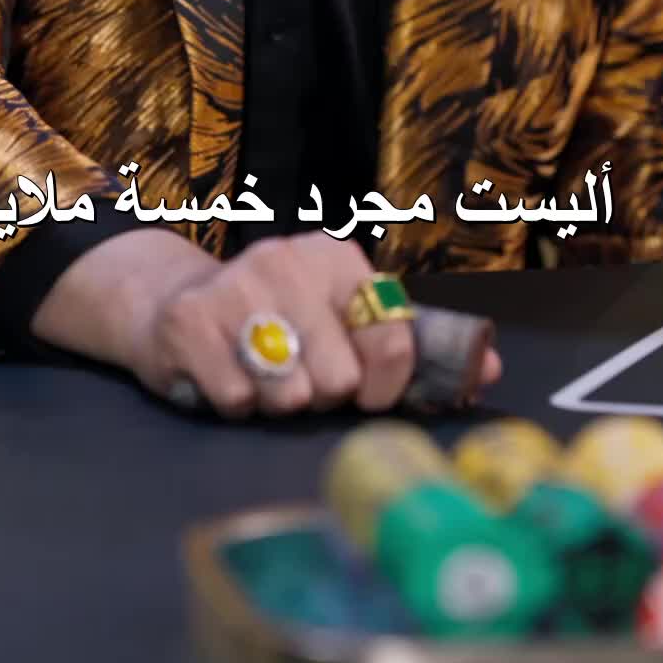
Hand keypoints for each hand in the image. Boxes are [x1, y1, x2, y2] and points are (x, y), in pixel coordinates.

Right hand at [30, 227, 501, 417]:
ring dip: (275, 403)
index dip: (384, 385)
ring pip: (288, 395)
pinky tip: (221, 376)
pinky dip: (232, 404)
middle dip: (321, 394)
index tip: (366, 394)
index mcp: (337, 258)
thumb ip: (412, 343)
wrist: (170, 302)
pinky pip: (237, 401)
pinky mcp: (190, 321)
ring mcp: (236, 286)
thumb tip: (492, 368)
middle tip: (297, 375)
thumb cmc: (274, 320)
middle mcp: (288, 261)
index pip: (392, 336)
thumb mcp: (341, 316)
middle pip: (338, 380)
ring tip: (260, 376)